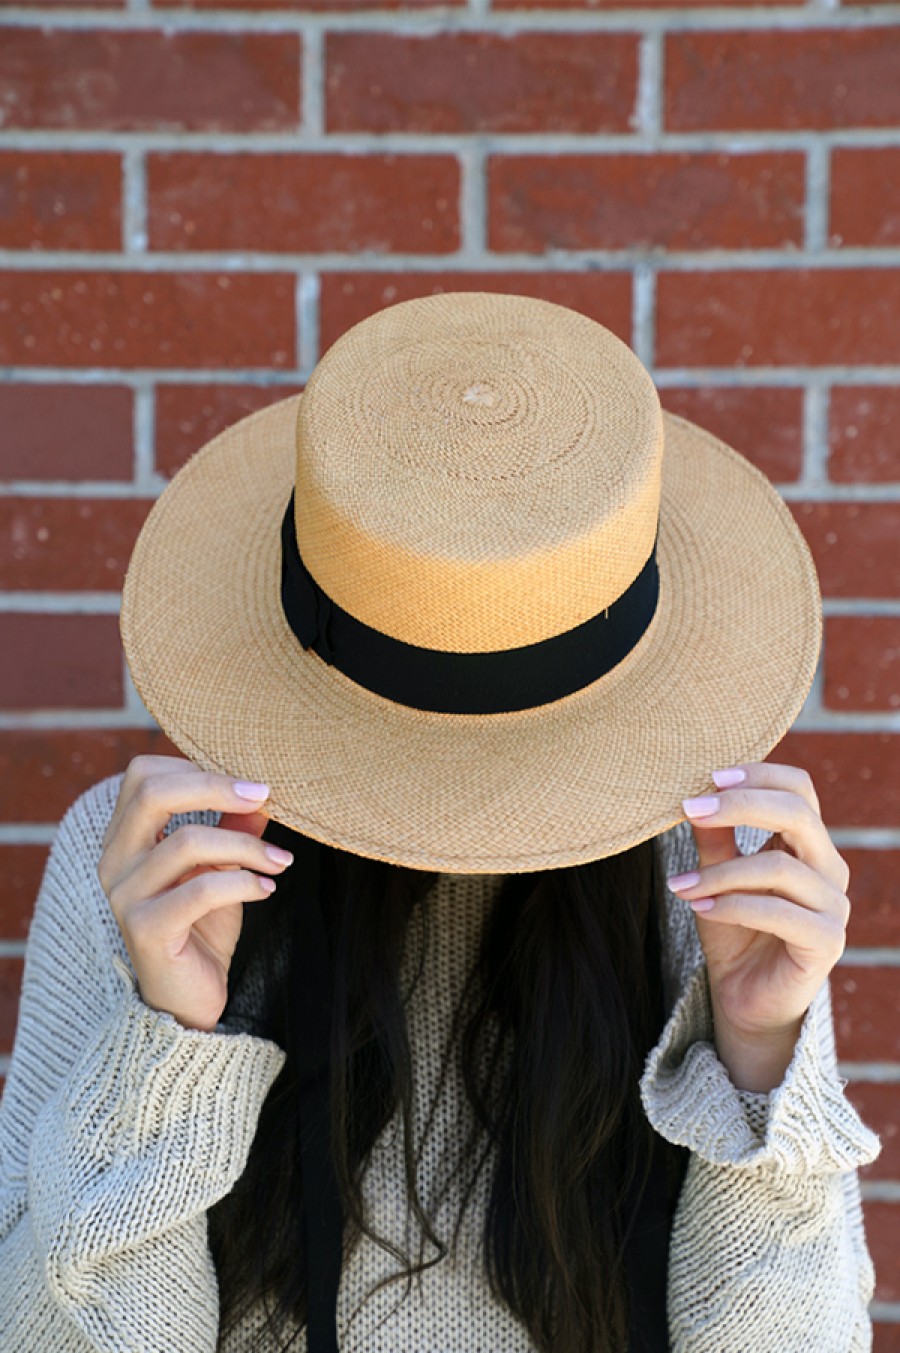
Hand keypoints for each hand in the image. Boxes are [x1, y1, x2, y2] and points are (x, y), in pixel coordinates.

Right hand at [98, 755, 292, 1031]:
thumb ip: (233, 830)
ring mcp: (125, 895)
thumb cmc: (200, 926)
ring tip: (280, 860)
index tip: (247, 785)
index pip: (142, 774)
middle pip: (153, 793)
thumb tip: (260, 795)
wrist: (188, 998)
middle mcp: (114, 861)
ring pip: (187, 841)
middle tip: (265, 796)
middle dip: (216, 787)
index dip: (195, 768)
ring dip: (246, 846)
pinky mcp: (145, 929)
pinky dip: (243, 883)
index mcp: (124, 838)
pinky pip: (201, 889)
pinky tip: (267, 889)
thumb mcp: (221, 868)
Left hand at [666, 761, 850, 1092]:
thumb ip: (714, 836)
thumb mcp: (715, 875)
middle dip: (740, 805)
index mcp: (807, 843)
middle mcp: (828, 868)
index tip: (709, 777)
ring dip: (722, 871)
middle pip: (798, 813)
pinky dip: (732, 905)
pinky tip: (699, 905)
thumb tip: (697, 793)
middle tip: (688, 808)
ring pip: (780, 867)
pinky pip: (779, 912)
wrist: (744, 997)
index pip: (799, 788)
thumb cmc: (732, 929)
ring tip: (681, 883)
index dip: (759, 774)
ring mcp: (833, 906)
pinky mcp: (827, 942)